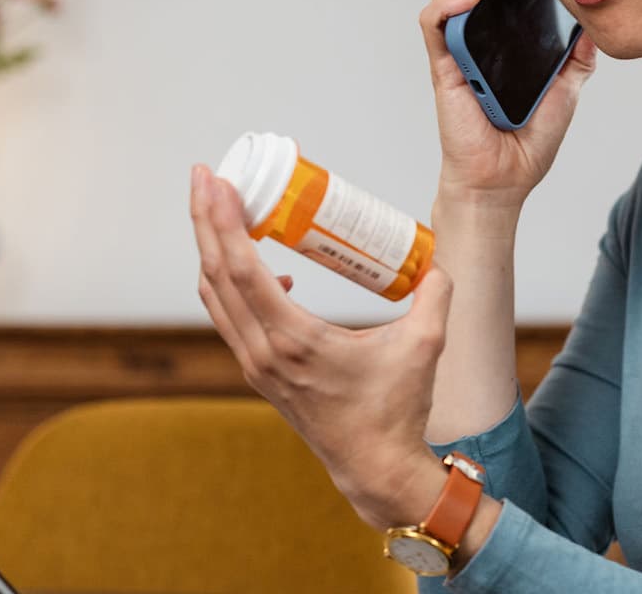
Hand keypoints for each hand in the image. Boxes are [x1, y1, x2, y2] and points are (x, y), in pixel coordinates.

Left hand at [189, 163, 455, 529]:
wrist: (375, 467)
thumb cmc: (396, 410)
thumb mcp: (424, 346)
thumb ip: (434, 296)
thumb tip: (437, 262)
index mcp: (294, 341)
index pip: (244, 270)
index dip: (225, 222)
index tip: (219, 182)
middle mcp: (264, 351)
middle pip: (216, 274)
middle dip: (206, 220)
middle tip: (204, 174)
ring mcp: (257, 363)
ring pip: (216, 296)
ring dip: (212, 247)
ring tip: (217, 206)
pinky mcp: (260, 370)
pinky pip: (231, 316)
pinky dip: (232, 282)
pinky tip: (266, 270)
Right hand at [419, 0, 598, 210]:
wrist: (505, 180)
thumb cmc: (528, 138)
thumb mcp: (566, 88)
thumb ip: (576, 54)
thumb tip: (595, 22)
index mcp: (504, 31)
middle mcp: (478, 33)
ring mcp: (458, 47)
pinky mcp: (443, 66)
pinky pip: (433, 25)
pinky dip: (446, 4)